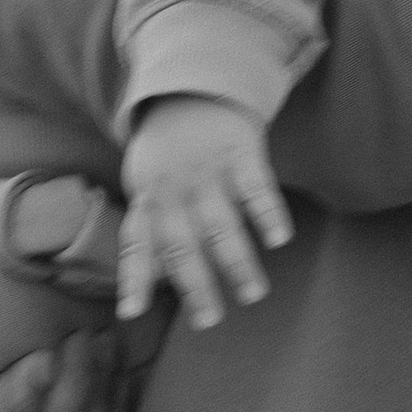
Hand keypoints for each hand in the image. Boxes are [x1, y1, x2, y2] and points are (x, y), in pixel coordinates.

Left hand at [119, 97, 290, 329]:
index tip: (132, 314)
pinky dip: (267, 213)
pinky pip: (256, 187)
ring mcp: (207, 171)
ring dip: (236, 262)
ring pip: (221, 224)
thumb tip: (148, 285)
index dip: (134, 279)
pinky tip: (279, 239)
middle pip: (182, 243)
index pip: (137, 244)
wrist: (192, 90)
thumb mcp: (145, 185)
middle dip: (195, 285)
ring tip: (253, 294)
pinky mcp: (240, 154)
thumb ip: (149, 231)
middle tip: (210, 321)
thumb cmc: (166, 154)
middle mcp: (174, 188)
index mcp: (148, 198)